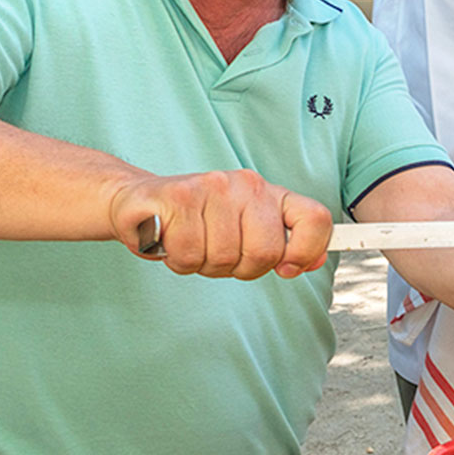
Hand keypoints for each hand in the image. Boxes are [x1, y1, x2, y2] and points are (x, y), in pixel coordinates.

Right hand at [110, 170, 332, 279]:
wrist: (139, 201)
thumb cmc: (198, 221)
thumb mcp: (245, 230)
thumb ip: (281, 244)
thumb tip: (313, 261)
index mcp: (269, 193)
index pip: (314, 218)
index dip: (307, 251)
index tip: (287, 269)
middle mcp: (246, 185)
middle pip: (265, 252)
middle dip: (242, 269)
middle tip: (220, 256)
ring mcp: (211, 188)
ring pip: (224, 258)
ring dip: (205, 266)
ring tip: (193, 245)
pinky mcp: (176, 197)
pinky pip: (190, 255)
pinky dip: (180, 261)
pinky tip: (173, 242)